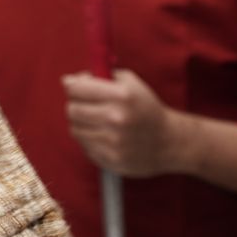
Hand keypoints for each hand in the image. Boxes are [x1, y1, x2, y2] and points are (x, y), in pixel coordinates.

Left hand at [63, 68, 188, 176]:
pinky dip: (90, 140)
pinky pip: (84, 146)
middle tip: (86, 105)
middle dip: (76, 105)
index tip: (76, 88)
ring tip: (97, 121)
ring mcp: (114, 142)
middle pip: (72, 110)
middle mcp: (117, 118)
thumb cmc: (146, 108)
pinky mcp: (112, 159)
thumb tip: (67, 81)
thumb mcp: (130, 83)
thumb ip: (99, 76)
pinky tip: (104, 136)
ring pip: (75, 129)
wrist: (169, 142)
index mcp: (122, 95)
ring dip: (82, 123)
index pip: (77, 88)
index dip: (73, 86)